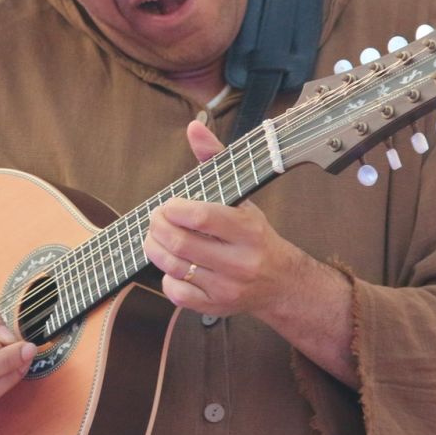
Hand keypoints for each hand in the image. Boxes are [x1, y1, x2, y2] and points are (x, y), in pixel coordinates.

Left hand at [142, 120, 304, 317]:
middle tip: (155, 219)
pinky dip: (166, 277)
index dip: (174, 209)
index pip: (201, 217)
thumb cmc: (254, 234)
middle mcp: (239, 261)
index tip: (168, 205)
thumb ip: (216, 159)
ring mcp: (226, 287)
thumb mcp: (242, 196)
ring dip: (154, 248)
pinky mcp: (214, 307)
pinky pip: (175, 292)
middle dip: (156, 227)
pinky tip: (172, 265)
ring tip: (156, 237)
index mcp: (248, 229)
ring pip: (173, 267)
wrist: (280, 283)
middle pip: (180, 243)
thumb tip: (194, 127)